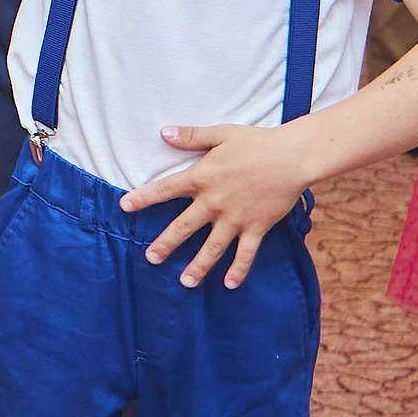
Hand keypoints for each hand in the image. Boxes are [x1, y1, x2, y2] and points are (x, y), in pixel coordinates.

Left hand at [116, 123, 311, 287]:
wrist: (293, 158)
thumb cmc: (256, 143)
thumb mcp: (220, 134)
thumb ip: (191, 137)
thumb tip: (163, 132)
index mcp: (202, 178)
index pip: (165, 190)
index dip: (143, 198)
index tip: (124, 207)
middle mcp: (214, 202)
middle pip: (184, 227)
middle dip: (166, 244)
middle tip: (150, 258)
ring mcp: (236, 218)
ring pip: (212, 247)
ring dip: (198, 265)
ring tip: (184, 281)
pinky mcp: (257, 227)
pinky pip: (246, 253)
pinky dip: (239, 269)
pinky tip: (230, 284)